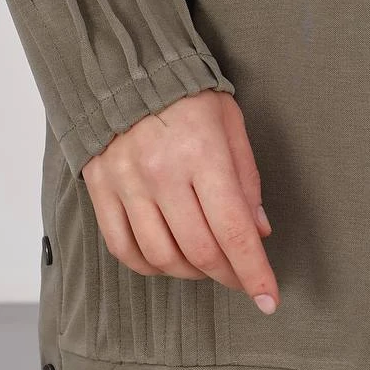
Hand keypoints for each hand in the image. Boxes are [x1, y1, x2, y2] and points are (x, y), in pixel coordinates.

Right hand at [80, 91, 278, 314]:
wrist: (124, 69)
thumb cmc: (187, 95)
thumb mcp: (231, 124)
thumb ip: (247, 180)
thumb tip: (258, 233)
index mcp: (203, 153)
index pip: (233, 229)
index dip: (254, 271)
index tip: (269, 300)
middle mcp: (162, 172)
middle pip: (199, 250)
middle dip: (227, 275)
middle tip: (241, 278)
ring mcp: (126, 183)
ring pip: (161, 256)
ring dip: (190, 273)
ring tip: (206, 266)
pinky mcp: (100, 189)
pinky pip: (123, 248)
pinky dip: (149, 266)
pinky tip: (168, 260)